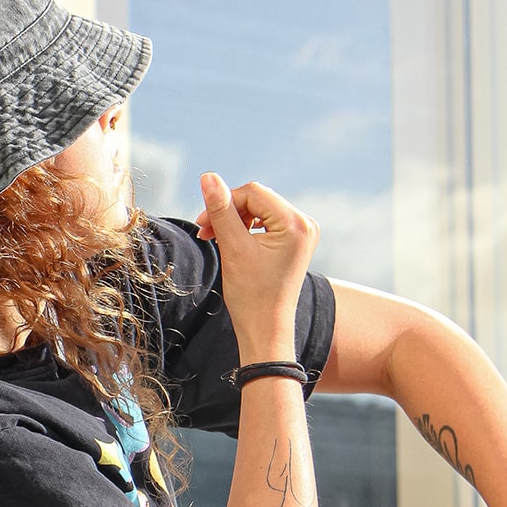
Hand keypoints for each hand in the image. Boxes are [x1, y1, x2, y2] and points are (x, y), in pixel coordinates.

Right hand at [194, 173, 319, 352]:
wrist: (265, 330)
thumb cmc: (251, 295)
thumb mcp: (233, 248)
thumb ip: (221, 210)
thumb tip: (208, 176)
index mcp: (295, 223)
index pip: (252, 192)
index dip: (224, 202)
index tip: (202, 223)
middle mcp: (305, 224)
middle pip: (257, 199)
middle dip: (229, 213)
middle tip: (205, 232)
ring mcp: (303, 233)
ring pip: (260, 210)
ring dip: (235, 221)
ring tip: (217, 240)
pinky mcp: (295, 243)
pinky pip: (266, 223)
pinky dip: (247, 230)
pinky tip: (234, 245)